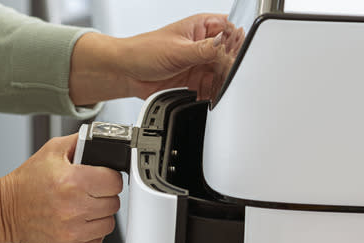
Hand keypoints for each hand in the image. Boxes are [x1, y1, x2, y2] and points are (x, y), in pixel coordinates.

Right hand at [0, 134, 122, 242]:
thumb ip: (81, 141)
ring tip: (80, 208)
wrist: (4, 212)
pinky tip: (75, 223)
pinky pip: (97, 241)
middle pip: (113, 203)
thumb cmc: (27, 183)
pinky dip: (90, 233)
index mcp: (72, 182)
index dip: (108, 178)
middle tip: (86, 193)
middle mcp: (73, 210)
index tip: (100, 179)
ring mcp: (71, 233)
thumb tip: (103, 141)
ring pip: (108, 224)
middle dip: (102, 196)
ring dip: (98, 216)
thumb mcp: (51, 151)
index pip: (114, 182)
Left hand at [118, 13, 235, 100]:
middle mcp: (203, 43)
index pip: (230, 29)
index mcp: (201, 26)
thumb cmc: (143, 52)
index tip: (234, 55)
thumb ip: (204, 50)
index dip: (235, 41)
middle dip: (230, 65)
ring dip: (222, 81)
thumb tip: (225, 46)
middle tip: (225, 75)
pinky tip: (210, 95)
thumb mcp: (178, 50)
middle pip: (230, 54)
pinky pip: (212, 87)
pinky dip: (213, 93)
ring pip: (222, 73)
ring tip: (218, 87)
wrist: (127, 73)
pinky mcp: (195, 80)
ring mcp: (200, 63)